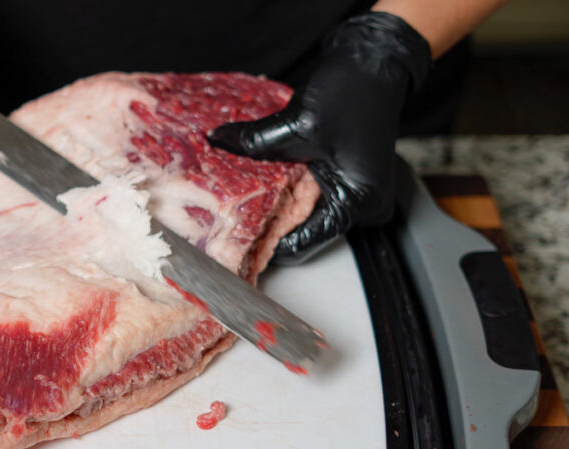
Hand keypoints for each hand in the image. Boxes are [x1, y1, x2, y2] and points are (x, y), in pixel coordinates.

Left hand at [208, 12, 432, 264]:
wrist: (375, 60)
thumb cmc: (354, 90)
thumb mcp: (297, 124)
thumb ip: (255, 142)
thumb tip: (218, 144)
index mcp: (356, 203)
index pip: (302, 244)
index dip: (264, 244)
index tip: (232, 244)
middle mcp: (362, 206)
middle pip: (303, 231)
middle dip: (267, 223)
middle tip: (229, 219)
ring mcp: (356, 193)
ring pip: (304, 213)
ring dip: (276, 205)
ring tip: (242, 200)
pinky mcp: (348, 179)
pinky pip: (311, 195)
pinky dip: (288, 189)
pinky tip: (264, 181)